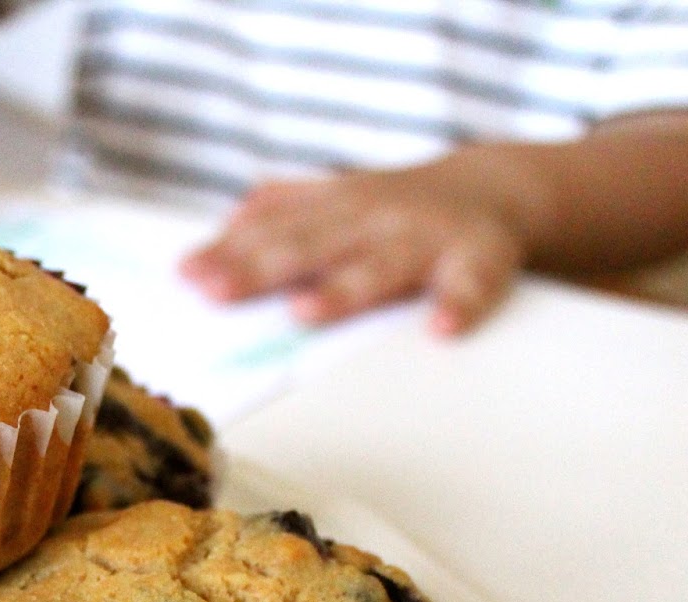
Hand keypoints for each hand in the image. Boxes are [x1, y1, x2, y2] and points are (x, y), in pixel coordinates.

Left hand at [178, 161, 527, 336]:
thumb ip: (286, 209)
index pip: (273, 233)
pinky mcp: (483, 259)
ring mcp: (427, 239)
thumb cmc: (401, 207)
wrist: (501, 186)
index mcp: (338, 208)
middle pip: (312, 247)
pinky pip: (474, 284)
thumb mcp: (341, 198)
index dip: (228, 252)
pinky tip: (443, 329)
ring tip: (305, 314)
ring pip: (382, 267)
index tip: (186, 275)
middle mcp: (376, 219)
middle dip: (261, 269)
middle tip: (216, 291)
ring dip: (344, 290)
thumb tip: (228, 224)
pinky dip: (462, 304)